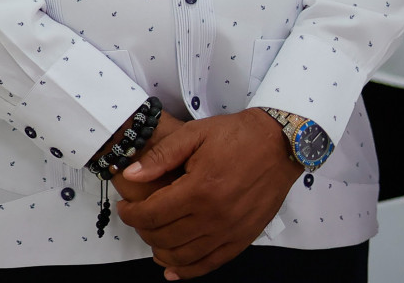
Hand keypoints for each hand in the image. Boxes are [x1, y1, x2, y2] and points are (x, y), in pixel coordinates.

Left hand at [114, 108, 302, 278]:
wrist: (279, 144)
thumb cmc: (236, 137)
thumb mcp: (193, 134)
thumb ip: (160, 157)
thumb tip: (131, 173)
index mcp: (199, 189)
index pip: (152, 214)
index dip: (131, 215)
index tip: (124, 208)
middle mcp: (215, 216)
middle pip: (165, 237)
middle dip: (143, 231)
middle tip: (136, 219)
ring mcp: (231, 230)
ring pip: (186, 256)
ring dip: (162, 253)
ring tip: (151, 240)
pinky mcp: (244, 237)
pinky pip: (213, 263)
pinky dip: (190, 270)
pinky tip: (174, 271)